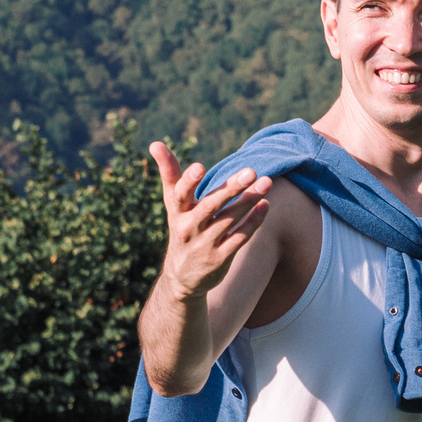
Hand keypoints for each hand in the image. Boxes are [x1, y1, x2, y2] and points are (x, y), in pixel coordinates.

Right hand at [151, 140, 271, 303]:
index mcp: (176, 212)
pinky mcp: (219, 259)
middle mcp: (187, 229)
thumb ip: (169, 173)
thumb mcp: (173, 204)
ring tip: (267, 182)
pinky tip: (265, 205)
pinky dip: (253, 222)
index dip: (188, 182)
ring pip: (229, 220)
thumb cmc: (182, 228)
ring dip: (249, 201)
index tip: (199, 167)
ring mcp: (204, 245)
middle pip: (210, 206)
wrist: (182, 278)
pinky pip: (239, 238)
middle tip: (251, 171)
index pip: (179, 194)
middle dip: (230, 189)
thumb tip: (155, 143)